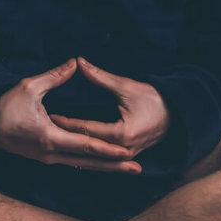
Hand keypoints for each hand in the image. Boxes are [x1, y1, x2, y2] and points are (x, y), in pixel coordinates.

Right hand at [0, 58, 141, 172]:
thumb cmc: (4, 105)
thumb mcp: (29, 86)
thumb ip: (55, 76)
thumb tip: (76, 62)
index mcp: (49, 137)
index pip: (85, 145)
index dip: (108, 149)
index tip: (128, 151)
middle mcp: (51, 154)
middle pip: (88, 162)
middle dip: (114, 165)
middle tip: (138, 170)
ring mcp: (48, 159)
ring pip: (82, 165)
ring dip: (105, 167)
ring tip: (127, 170)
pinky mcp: (45, 158)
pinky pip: (73, 163)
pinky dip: (90, 164)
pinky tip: (102, 164)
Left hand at [49, 56, 170, 158]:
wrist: (178, 115)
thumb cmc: (154, 99)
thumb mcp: (126, 86)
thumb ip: (100, 77)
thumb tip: (78, 63)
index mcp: (121, 133)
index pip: (86, 129)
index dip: (65, 121)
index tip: (47, 114)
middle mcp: (122, 150)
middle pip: (86, 145)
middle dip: (64, 137)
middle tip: (41, 130)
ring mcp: (125, 156)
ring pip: (92, 156)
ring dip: (72, 148)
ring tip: (49, 143)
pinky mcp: (126, 156)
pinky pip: (100, 158)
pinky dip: (85, 154)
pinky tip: (70, 151)